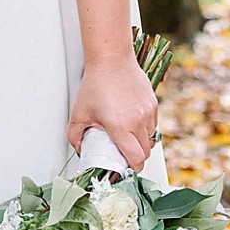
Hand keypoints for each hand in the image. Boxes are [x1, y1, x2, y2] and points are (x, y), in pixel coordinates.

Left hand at [68, 56, 157, 173]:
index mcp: (120, 126)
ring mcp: (148, 111)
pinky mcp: (153, 103)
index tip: (123, 170)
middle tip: (123, 157)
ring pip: (150, 139)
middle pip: (145, 153)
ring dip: (141, 144)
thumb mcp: (79, 114)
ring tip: (127, 139)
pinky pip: (153, 125)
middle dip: (136, 159)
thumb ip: (75, 137)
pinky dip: (145, 130)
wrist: (112, 59)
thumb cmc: (96, 84)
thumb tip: (81, 151)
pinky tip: (132, 124)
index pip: (135, 159)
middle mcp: (138, 120)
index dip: (131, 169)